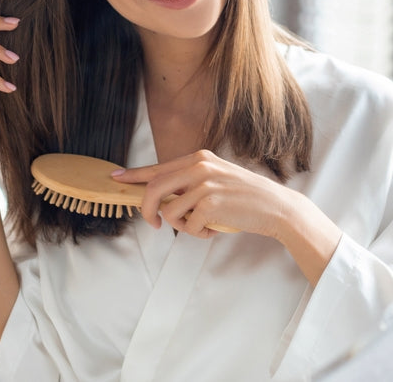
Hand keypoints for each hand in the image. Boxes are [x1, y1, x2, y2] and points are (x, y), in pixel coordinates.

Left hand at [110, 150, 291, 238]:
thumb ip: (190, 182)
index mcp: (199, 158)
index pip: (158, 167)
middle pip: (153, 189)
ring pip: (170, 212)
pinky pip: (188, 227)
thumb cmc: (245, 196)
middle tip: (155, 224)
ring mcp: (205, 184)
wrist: (276, 207)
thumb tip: (159, 198)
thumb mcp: (216, 179)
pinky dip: (199, 234)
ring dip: (182, 227)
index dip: (134, 175)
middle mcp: (199, 167)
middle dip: (147, 211)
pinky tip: (216, 229)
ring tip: (204, 225)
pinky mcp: (211, 204)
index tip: (116, 178)